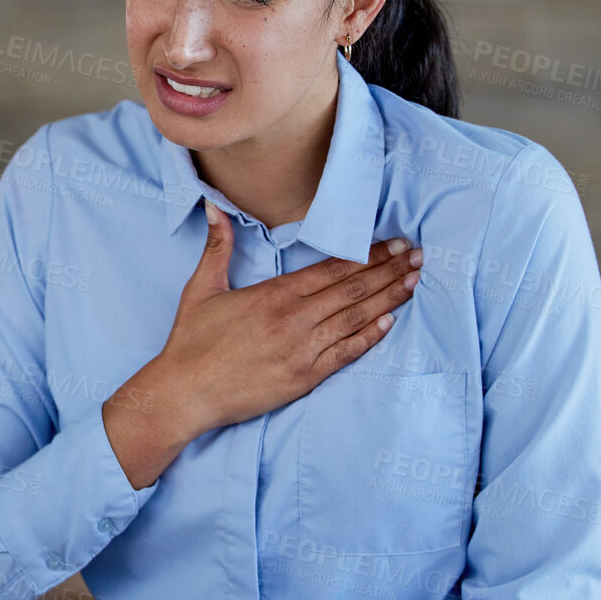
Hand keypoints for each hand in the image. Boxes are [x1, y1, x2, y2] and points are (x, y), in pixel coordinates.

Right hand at [159, 205, 420, 440]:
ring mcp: (302, 351)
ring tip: (414, 281)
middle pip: (352, 290)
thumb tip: (214, 206)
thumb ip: (217, 247)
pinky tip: (389, 322)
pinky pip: (346, 354)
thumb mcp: (200, 288)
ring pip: (355, 319)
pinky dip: (370, 337)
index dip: (367, 255)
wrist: (184, 393)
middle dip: (388, 270)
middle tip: (416, 255)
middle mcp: (294, 320)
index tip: (392, 243)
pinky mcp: (303, 379)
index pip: (332, 269)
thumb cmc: (190, 342)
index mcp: (273, 295)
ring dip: (389, 298)